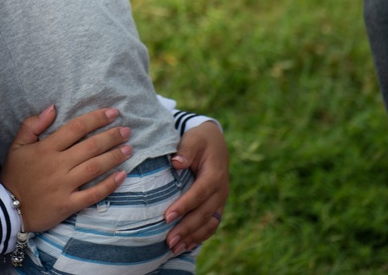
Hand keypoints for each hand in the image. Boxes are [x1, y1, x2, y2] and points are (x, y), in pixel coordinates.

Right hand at [0, 106, 132, 232]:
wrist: (6, 209)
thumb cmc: (14, 175)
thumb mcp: (16, 146)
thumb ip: (32, 125)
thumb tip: (52, 108)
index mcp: (46, 149)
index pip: (76, 128)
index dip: (96, 119)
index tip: (112, 112)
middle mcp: (58, 165)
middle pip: (90, 147)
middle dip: (111, 136)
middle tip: (127, 130)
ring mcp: (64, 186)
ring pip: (95, 167)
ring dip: (114, 157)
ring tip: (128, 148)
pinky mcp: (68, 204)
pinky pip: (93, 194)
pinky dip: (109, 185)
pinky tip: (122, 175)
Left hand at [163, 121, 228, 254]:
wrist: (215, 141)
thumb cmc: (200, 140)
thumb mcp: (194, 138)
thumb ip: (186, 149)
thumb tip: (176, 162)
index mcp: (215, 174)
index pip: (199, 193)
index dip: (184, 206)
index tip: (167, 216)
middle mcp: (221, 190)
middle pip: (204, 213)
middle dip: (186, 228)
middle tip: (169, 240)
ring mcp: (220, 200)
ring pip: (209, 223)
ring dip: (192, 237)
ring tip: (174, 248)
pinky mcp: (216, 206)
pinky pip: (211, 225)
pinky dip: (200, 237)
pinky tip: (186, 246)